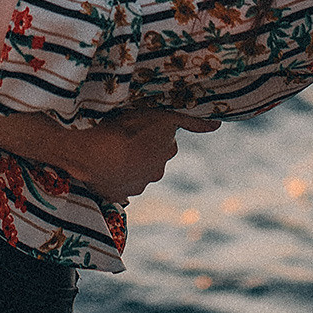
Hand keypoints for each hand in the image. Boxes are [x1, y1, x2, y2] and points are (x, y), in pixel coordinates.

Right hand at [57, 109, 218, 202]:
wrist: (94, 153)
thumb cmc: (126, 128)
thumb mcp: (161, 116)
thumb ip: (190, 121)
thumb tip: (218, 125)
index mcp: (165, 152)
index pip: (163, 143)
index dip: (151, 134)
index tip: (138, 128)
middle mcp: (155, 172)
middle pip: (150, 161)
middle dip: (141, 153)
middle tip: (123, 138)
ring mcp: (136, 186)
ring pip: (134, 174)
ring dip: (126, 165)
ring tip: (109, 152)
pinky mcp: (117, 196)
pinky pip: (118, 189)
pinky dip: (113, 180)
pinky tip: (104, 171)